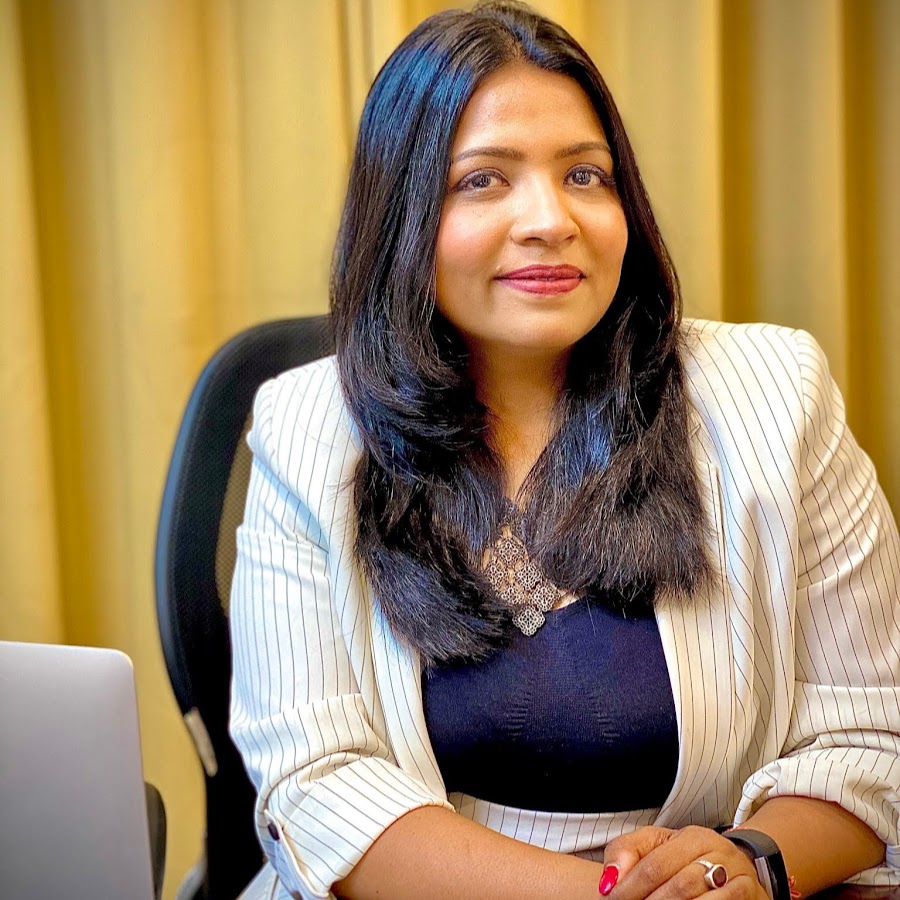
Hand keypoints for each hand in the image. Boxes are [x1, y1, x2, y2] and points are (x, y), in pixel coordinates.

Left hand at [600, 825, 766, 899]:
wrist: (741, 867)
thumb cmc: (689, 859)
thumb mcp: (658, 846)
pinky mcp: (753, 895)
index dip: (629, 887)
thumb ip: (628, 852)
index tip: (611, 899)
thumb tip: (608, 880)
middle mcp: (719, 853)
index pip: (654, 865)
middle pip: (679, 887)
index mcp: (692, 837)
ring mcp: (739, 877)